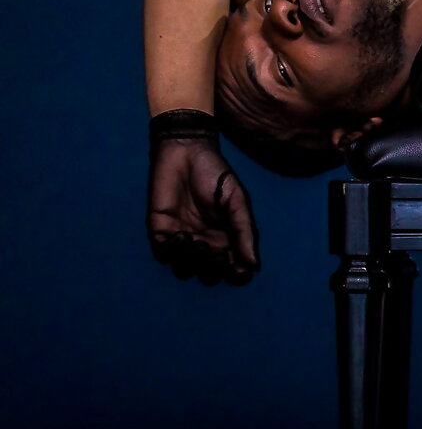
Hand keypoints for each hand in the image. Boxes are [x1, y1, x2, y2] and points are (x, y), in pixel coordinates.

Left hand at [147, 111, 258, 284]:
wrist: (185, 153)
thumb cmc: (216, 175)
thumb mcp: (237, 202)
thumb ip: (244, 233)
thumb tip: (254, 266)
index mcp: (228, 238)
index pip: (234, 268)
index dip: (236, 275)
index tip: (238, 270)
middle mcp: (206, 243)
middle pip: (209, 274)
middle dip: (212, 270)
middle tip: (212, 250)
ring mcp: (182, 239)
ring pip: (185, 269)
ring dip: (190, 262)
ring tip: (195, 241)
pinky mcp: (160, 231)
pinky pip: (164, 254)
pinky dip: (171, 252)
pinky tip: (179, 236)